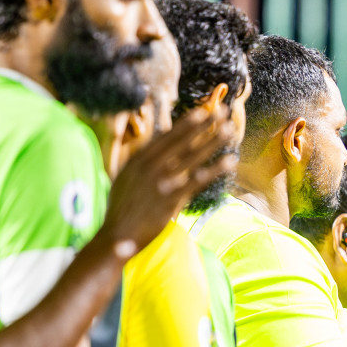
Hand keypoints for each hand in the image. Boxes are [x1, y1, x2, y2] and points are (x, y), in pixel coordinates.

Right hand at [97, 107, 235, 257]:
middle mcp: (149, 166)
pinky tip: (229, 161)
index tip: (202, 111)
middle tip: (221, 111)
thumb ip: (142, 163)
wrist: (116, 235)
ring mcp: (161, 182)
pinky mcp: (171, 199)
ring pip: (192, 156)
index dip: (186, 123)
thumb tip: (157, 150)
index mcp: (138, 160)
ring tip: (230, 130)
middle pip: (181, 140)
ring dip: (212, 141)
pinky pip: (198, 181)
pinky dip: (214, 170)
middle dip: (203, 124)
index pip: (166, 136)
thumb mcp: (126, 178)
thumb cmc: (122, 208)